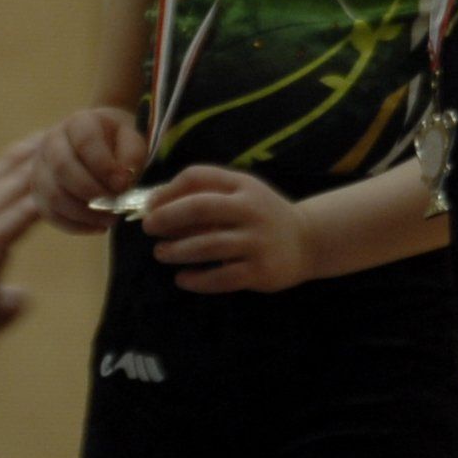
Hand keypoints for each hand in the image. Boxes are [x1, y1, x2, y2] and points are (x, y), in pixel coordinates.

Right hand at [28, 106, 145, 233]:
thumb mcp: (133, 141)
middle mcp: (52, 141)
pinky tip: (98, 227)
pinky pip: (49, 213)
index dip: (104, 165)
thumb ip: (132, 156)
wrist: (102, 143)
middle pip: (62, 168)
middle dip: (92, 192)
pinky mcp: (38, 191)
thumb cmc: (119, 142)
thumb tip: (120, 183)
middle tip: (117, 206)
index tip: (124, 184)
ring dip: (83, 213)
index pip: (85, 141)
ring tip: (110, 219)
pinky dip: (74, 225)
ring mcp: (40, 167)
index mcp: (78, 122)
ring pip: (52, 193)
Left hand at [144, 167, 316, 294]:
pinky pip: (221, 278)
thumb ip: (207, 191)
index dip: (168, 190)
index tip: (151, 206)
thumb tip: (157, 201)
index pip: (198, 177)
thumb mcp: (242, 192)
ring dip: (177, 250)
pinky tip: (182, 278)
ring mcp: (257, 242)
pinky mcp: (260, 271)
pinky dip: (197, 280)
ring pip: (207, 246)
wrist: (308, 240)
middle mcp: (251, 210)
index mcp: (243, 186)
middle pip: (200, 208)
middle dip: (167, 218)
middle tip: (149, 228)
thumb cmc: (263, 215)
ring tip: (161, 253)